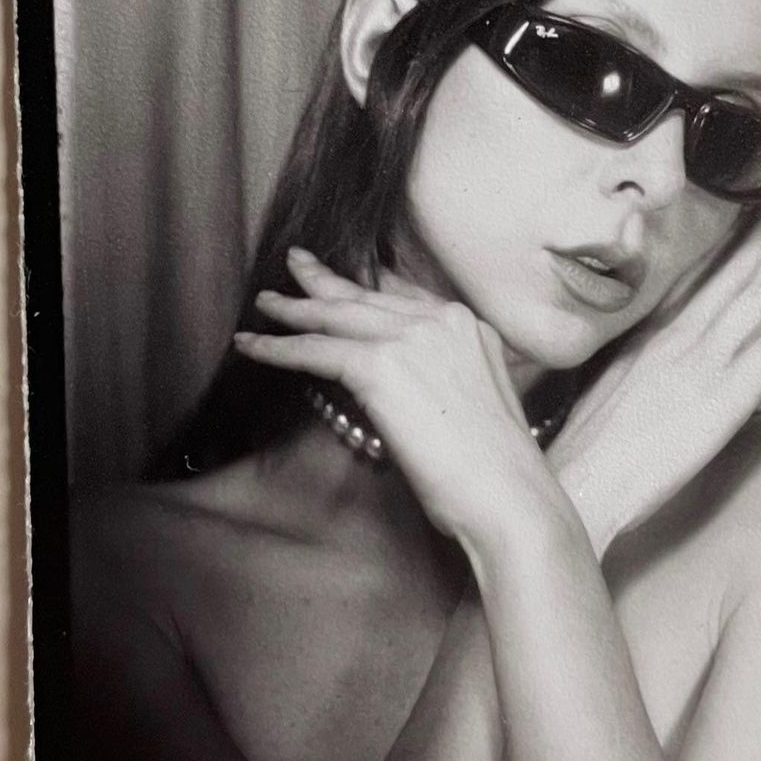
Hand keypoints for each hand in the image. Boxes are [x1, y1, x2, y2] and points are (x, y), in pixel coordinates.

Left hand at [234, 250, 555, 538]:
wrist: (509, 495)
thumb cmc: (496, 471)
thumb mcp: (476, 403)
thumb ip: (442, 376)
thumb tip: (401, 381)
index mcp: (470, 327)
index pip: (405, 294)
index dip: (369, 283)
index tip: (346, 276)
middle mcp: (443, 321)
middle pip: (367, 295)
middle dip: (326, 281)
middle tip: (297, 264)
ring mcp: (412, 338)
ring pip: (336, 316)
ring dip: (293, 310)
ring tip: (264, 304)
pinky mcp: (381, 367)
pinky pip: (315, 351)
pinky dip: (278, 349)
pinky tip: (251, 346)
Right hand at [546, 193, 760, 556]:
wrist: (577, 484)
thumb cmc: (590, 455)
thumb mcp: (621, 404)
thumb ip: (667, 379)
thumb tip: (688, 370)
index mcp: (649, 336)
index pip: (696, 275)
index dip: (726, 239)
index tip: (747, 208)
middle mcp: (677, 336)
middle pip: (728, 268)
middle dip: (759, 223)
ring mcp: (704, 360)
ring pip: (755, 288)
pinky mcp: (727, 393)